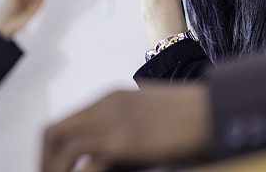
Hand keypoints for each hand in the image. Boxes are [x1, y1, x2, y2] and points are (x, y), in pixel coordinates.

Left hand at [41, 84, 210, 171]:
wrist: (220, 112)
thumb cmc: (191, 123)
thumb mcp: (148, 126)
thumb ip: (121, 142)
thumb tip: (97, 165)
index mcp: (110, 99)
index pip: (62, 125)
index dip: (50, 154)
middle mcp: (106, 105)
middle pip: (52, 134)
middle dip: (45, 163)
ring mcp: (114, 121)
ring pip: (62, 147)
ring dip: (55, 170)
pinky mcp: (126, 141)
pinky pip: (86, 164)